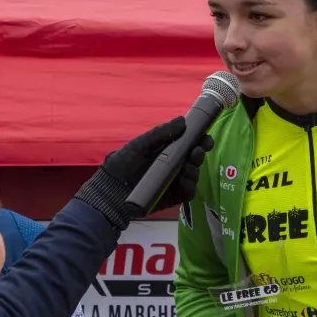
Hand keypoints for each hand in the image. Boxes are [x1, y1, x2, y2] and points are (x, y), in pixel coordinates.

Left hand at [77, 117, 214, 226]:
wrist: (111, 190)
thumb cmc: (123, 164)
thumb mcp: (140, 145)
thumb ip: (161, 133)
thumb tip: (182, 120)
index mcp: (168, 150)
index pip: (189, 143)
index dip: (200, 139)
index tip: (205, 136)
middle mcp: (175, 165)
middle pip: (195, 158)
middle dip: (200, 152)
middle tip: (198, 150)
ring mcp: (175, 181)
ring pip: (194, 174)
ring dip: (195, 168)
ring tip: (187, 166)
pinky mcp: (174, 197)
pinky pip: (189, 191)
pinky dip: (190, 185)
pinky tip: (184, 181)